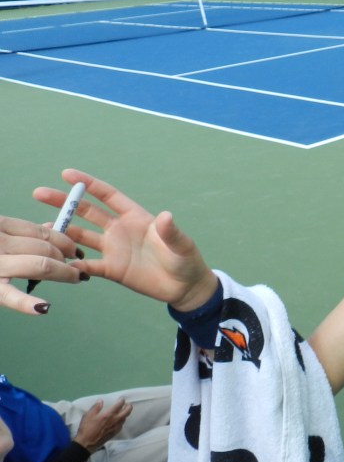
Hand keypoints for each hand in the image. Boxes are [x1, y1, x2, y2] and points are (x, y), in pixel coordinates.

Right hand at [0, 215, 84, 313]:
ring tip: (75, 277)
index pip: (42, 232)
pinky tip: (43, 307)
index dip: (65, 241)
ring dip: (63, 272)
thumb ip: (20, 231)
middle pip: (45, 248)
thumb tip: (52, 226)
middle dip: (65, 257)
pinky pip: (10, 296)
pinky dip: (27, 303)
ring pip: (40, 265)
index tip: (75, 250)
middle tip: (75, 266)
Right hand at [33, 170, 218, 310]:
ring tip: (42, 227)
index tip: (67, 175)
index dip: (88, 184)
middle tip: (39, 193)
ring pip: (81, 237)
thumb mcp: (180, 243)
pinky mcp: (112, 270)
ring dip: (63, 232)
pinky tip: (57, 262)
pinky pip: (87, 265)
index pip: (108, 196)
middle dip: (65, 203)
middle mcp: (119, 230)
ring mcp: (114, 249)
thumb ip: (170, 231)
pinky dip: (73, 264)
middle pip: (87, 212)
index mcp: (135, 217)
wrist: (185, 287)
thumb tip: (165, 216)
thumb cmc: (185, 259)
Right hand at [73, 397, 132, 451]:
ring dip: (126, 414)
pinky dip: (122, 421)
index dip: (121, 401)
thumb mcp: (88, 415)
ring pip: (125, 419)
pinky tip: (120, 421)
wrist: (87, 443)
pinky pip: (121, 425)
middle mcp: (115, 421)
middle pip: (126, 412)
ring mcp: (116, 428)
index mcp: (109, 415)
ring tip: (125, 411)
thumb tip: (100, 401)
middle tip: (128, 404)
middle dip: (129, 407)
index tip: (121, 399)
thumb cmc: (86, 428)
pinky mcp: (114, 433)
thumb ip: (95, 407)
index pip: (119, 405)